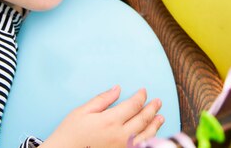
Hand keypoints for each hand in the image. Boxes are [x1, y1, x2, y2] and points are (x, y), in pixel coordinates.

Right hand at [40, 86, 163, 147]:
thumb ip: (102, 99)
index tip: (144, 91)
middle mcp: (120, 136)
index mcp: (110, 121)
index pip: (133, 105)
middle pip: (143, 119)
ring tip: (160, 117)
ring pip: (146, 135)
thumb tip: (117, 89)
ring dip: (155, 125)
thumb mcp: (82, 111)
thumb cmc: (70, 134)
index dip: (141, 97)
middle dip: (152, 108)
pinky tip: (151, 136)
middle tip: (158, 102)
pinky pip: (140, 147)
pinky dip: (149, 140)